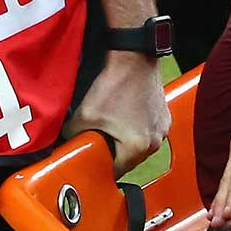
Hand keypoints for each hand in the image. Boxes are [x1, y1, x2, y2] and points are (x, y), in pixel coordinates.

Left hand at [63, 53, 169, 174]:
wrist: (134, 60)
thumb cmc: (116, 84)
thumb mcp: (86, 114)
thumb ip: (72, 136)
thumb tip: (66, 145)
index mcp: (138, 146)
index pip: (116, 171)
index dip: (99, 167)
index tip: (91, 162)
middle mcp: (154, 141)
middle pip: (128, 160)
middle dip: (112, 154)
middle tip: (97, 142)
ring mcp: (161, 129)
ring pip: (138, 147)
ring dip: (124, 143)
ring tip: (110, 127)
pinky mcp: (163, 118)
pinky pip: (146, 133)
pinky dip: (135, 130)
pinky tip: (123, 117)